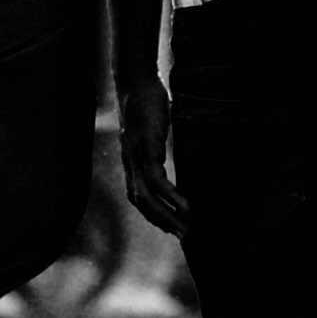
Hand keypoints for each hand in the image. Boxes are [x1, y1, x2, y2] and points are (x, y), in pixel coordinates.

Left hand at [117, 87, 188, 236]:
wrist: (135, 80)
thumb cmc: (146, 99)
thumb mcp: (153, 125)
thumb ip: (157, 139)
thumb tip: (166, 140)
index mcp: (131, 159)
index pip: (137, 195)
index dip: (151, 213)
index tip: (169, 225)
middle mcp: (130, 162)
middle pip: (141, 203)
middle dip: (161, 222)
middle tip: (182, 237)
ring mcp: (136, 157)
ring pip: (147, 197)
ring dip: (167, 217)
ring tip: (186, 229)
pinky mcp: (146, 149)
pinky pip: (157, 181)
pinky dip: (171, 197)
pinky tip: (186, 207)